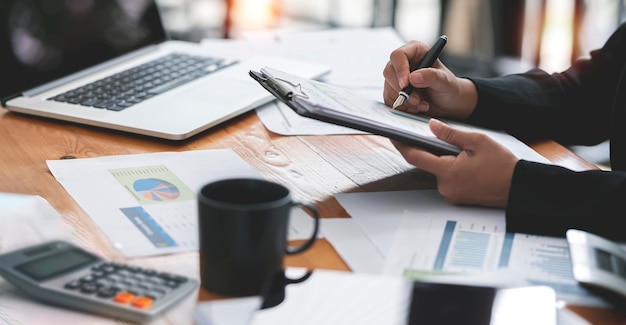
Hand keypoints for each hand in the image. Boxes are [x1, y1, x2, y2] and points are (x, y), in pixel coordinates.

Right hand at [383, 41, 476, 118]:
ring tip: (422, 104)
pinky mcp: (392, 90)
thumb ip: (432, 76)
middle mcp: (403, 62)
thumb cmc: (448, 87)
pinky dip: (402, 106)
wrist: (447, 102)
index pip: (398, 56)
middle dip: (402, 90)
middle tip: (417, 100)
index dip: (400, 69)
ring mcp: (396, 77)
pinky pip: (390, 99)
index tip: (406, 84)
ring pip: (389, 88)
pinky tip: (415, 107)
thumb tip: (413, 77)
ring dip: (405, 100)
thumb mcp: (445, 81)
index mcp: (415, 51)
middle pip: (389, 72)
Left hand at [391, 119, 518, 207]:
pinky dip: (448, 168)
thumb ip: (451, 134)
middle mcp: (445, 186)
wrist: (519, 187)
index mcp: (448, 171)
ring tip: (455, 148)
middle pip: (426, 164)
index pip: (415, 156)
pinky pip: (446, 180)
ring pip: (437, 171)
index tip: (393, 135)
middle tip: (430, 134)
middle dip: (427, 149)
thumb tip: (431, 125)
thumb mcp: (477, 141)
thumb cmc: (502, 165)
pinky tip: (461, 161)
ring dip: (440, 159)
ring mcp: (450, 194)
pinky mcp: (456, 198)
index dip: (402, 145)